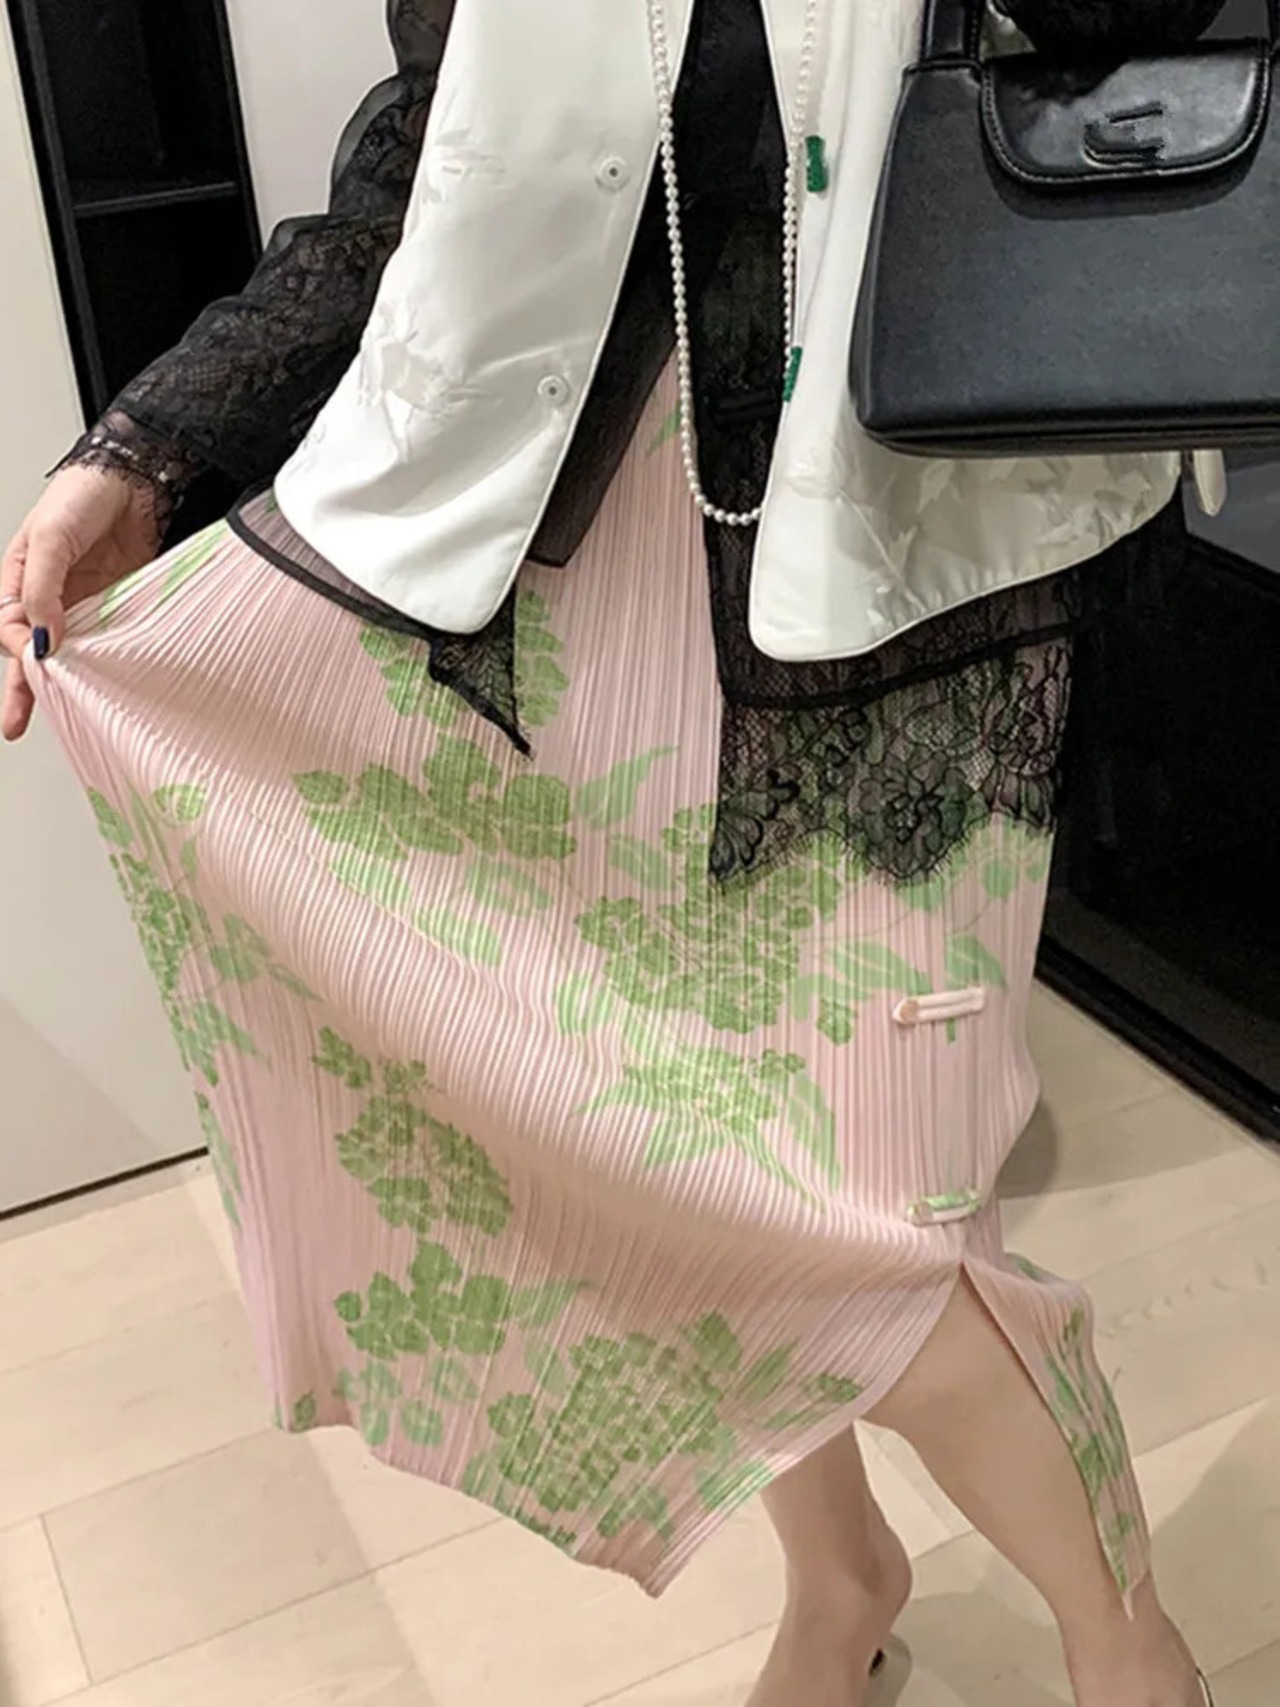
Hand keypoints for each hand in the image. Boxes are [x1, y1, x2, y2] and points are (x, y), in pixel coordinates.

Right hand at [0, 465, 160, 741]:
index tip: (34, 659)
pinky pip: (109, 643)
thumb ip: (42, 589)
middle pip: (31, 651)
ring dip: (66, 684)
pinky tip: (109, 687)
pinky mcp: (118, 609)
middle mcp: (49, 599)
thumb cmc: (82, 496)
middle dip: (23, 688)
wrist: (136, 480)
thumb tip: (38, 638)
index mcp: (19, 581)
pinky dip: (108, 665)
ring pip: (70, 654)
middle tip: (16, 724)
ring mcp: (84, 606)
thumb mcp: (51, 539)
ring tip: (65, 717)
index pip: (6, 628)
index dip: (16, 648)